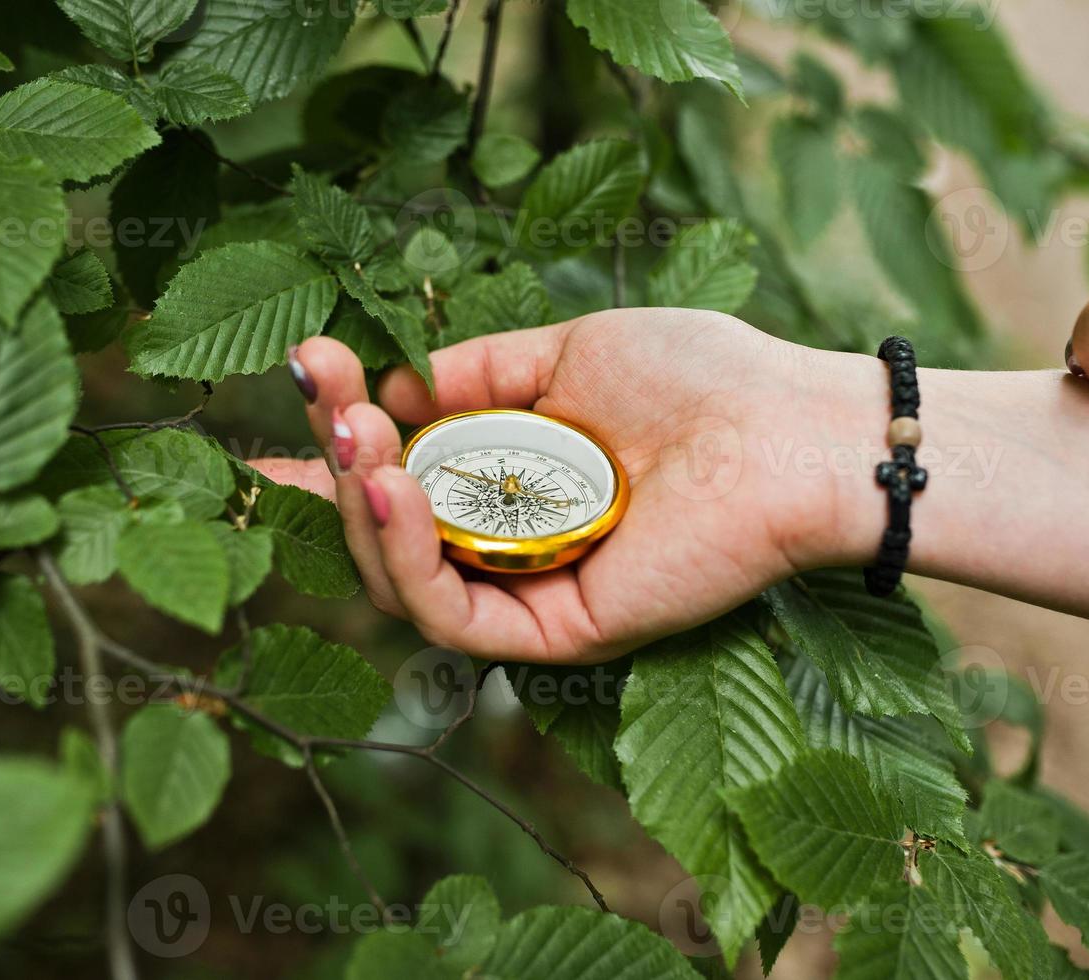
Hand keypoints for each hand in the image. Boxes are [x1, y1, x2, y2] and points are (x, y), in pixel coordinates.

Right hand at [256, 310, 856, 663]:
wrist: (789, 429)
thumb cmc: (701, 381)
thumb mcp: (569, 352)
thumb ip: (476, 374)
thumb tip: (392, 382)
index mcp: (517, 483)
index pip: (405, 476)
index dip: (337, 441)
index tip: (299, 374)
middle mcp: (514, 545)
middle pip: (388, 530)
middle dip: (339, 459)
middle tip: (323, 389)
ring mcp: (532, 593)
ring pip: (403, 579)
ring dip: (360, 506)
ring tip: (350, 437)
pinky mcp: (556, 633)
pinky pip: (452, 614)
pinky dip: (407, 556)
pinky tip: (390, 489)